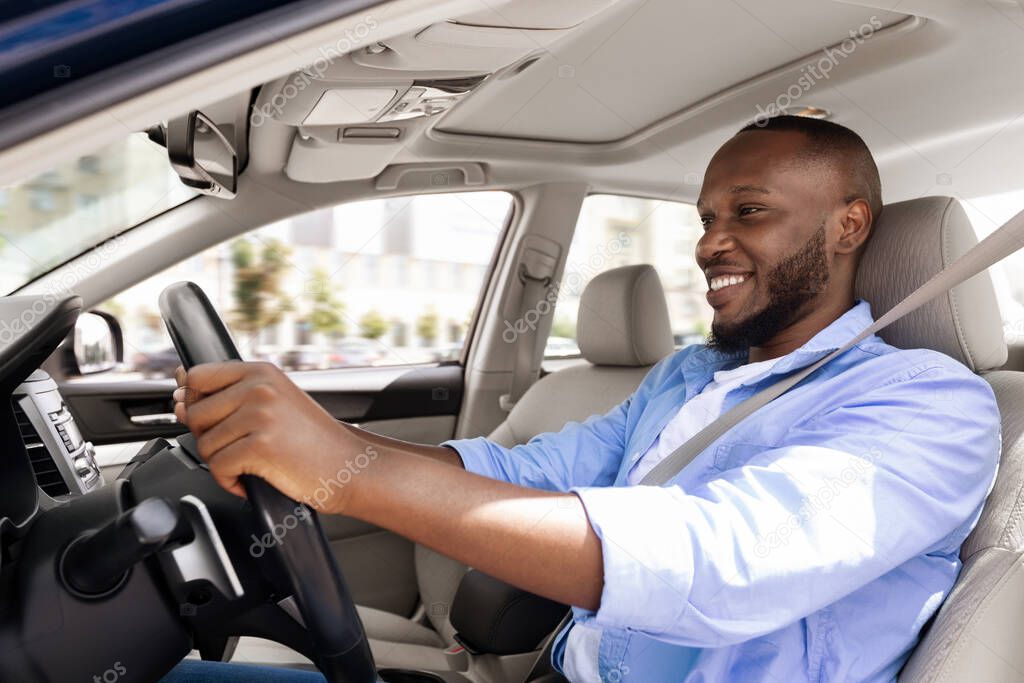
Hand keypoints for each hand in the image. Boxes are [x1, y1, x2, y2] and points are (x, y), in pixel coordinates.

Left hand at [173, 361, 369, 512]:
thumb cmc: (313, 441)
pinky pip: (218, 468)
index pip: (198, 375)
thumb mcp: (275, 403)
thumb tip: (180, 393)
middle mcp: (259, 387)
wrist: (349, 467)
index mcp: (261, 371)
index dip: (195, 401)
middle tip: (241, 448)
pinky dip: (231, 482)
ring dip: (222, 463)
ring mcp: (260, 415)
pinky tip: (251, 479)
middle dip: (211, 438)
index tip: (210, 418)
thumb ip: (230, 396)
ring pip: (205, 444)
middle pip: (195, 414)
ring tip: (252, 463)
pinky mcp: (260, 446)